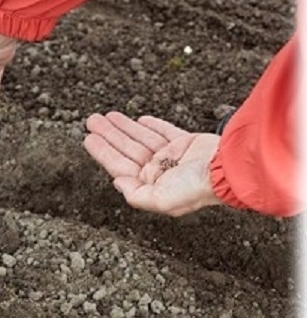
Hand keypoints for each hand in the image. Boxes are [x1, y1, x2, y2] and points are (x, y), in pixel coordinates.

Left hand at [83, 112, 222, 216]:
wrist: (229, 169)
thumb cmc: (197, 188)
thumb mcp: (161, 201)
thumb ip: (136, 195)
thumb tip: (117, 182)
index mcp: (151, 186)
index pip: (120, 166)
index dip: (103, 152)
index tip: (89, 139)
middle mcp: (160, 172)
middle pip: (127, 150)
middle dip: (109, 135)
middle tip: (92, 120)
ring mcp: (173, 157)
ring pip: (141, 139)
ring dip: (124, 127)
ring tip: (106, 115)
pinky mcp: (187, 143)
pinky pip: (164, 132)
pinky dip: (151, 125)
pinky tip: (139, 120)